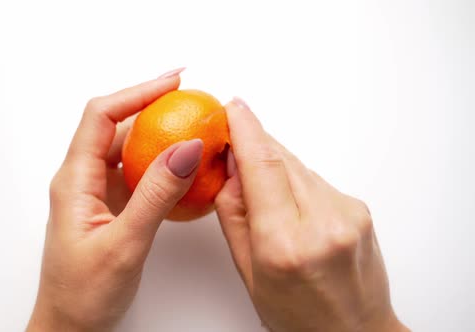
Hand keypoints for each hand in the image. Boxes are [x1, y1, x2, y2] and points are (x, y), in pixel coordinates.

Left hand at [27, 69, 203, 331]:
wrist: (70, 326)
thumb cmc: (82, 293)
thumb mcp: (124, 243)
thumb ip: (156, 195)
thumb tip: (186, 149)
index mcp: (74, 181)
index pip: (101, 117)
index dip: (136, 92)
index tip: (172, 82)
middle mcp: (81, 179)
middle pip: (116, 126)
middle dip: (153, 108)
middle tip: (192, 103)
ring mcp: (96, 192)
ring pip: (128, 149)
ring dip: (160, 138)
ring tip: (194, 131)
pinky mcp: (109, 205)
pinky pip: (136, 174)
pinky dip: (161, 166)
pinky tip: (184, 170)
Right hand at [215, 98, 408, 331]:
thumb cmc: (297, 314)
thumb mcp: (248, 271)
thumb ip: (234, 214)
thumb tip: (230, 167)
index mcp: (284, 244)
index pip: (262, 168)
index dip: (245, 131)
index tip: (232, 108)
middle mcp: (322, 223)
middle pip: (281, 161)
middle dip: (255, 147)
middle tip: (232, 143)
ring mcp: (347, 213)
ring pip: (299, 168)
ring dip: (275, 169)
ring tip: (265, 198)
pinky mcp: (359, 208)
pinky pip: (316, 180)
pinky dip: (297, 183)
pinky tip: (292, 209)